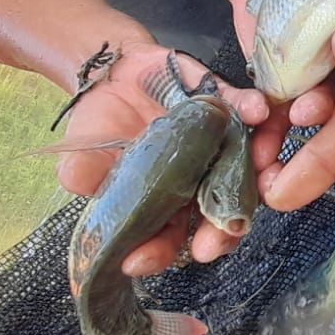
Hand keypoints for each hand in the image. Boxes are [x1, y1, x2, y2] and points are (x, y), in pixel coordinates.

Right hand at [53, 40, 269, 273]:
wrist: (115, 74)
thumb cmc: (101, 125)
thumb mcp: (84, 150)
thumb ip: (85, 170)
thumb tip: (77, 183)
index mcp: (166, 204)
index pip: (166, 239)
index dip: (156, 252)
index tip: (139, 260)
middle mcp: (200, 182)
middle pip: (218, 217)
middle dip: (220, 233)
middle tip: (216, 240)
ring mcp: (218, 147)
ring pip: (247, 169)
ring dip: (254, 172)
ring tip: (256, 173)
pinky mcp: (229, 108)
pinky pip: (249, 111)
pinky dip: (254, 110)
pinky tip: (256, 112)